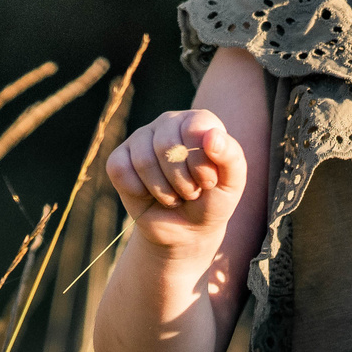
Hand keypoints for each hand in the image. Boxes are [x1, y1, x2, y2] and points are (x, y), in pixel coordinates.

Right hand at [105, 108, 246, 257]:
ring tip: (174, 196)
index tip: (208, 182)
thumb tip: (212, 136)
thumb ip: (231, 157)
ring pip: (143, 161)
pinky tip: (149, 194)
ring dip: (163, 191)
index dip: (200, 163)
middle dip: (181, 181)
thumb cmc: (212, 201)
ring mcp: (141, 139)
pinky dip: (138, 191)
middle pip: (166, 146)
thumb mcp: (231, 184)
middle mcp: (168, 123)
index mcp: (198, 121)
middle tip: (191, 192)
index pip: (194, 130)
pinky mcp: (119, 159)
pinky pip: (120, 170)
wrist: (187, 230)